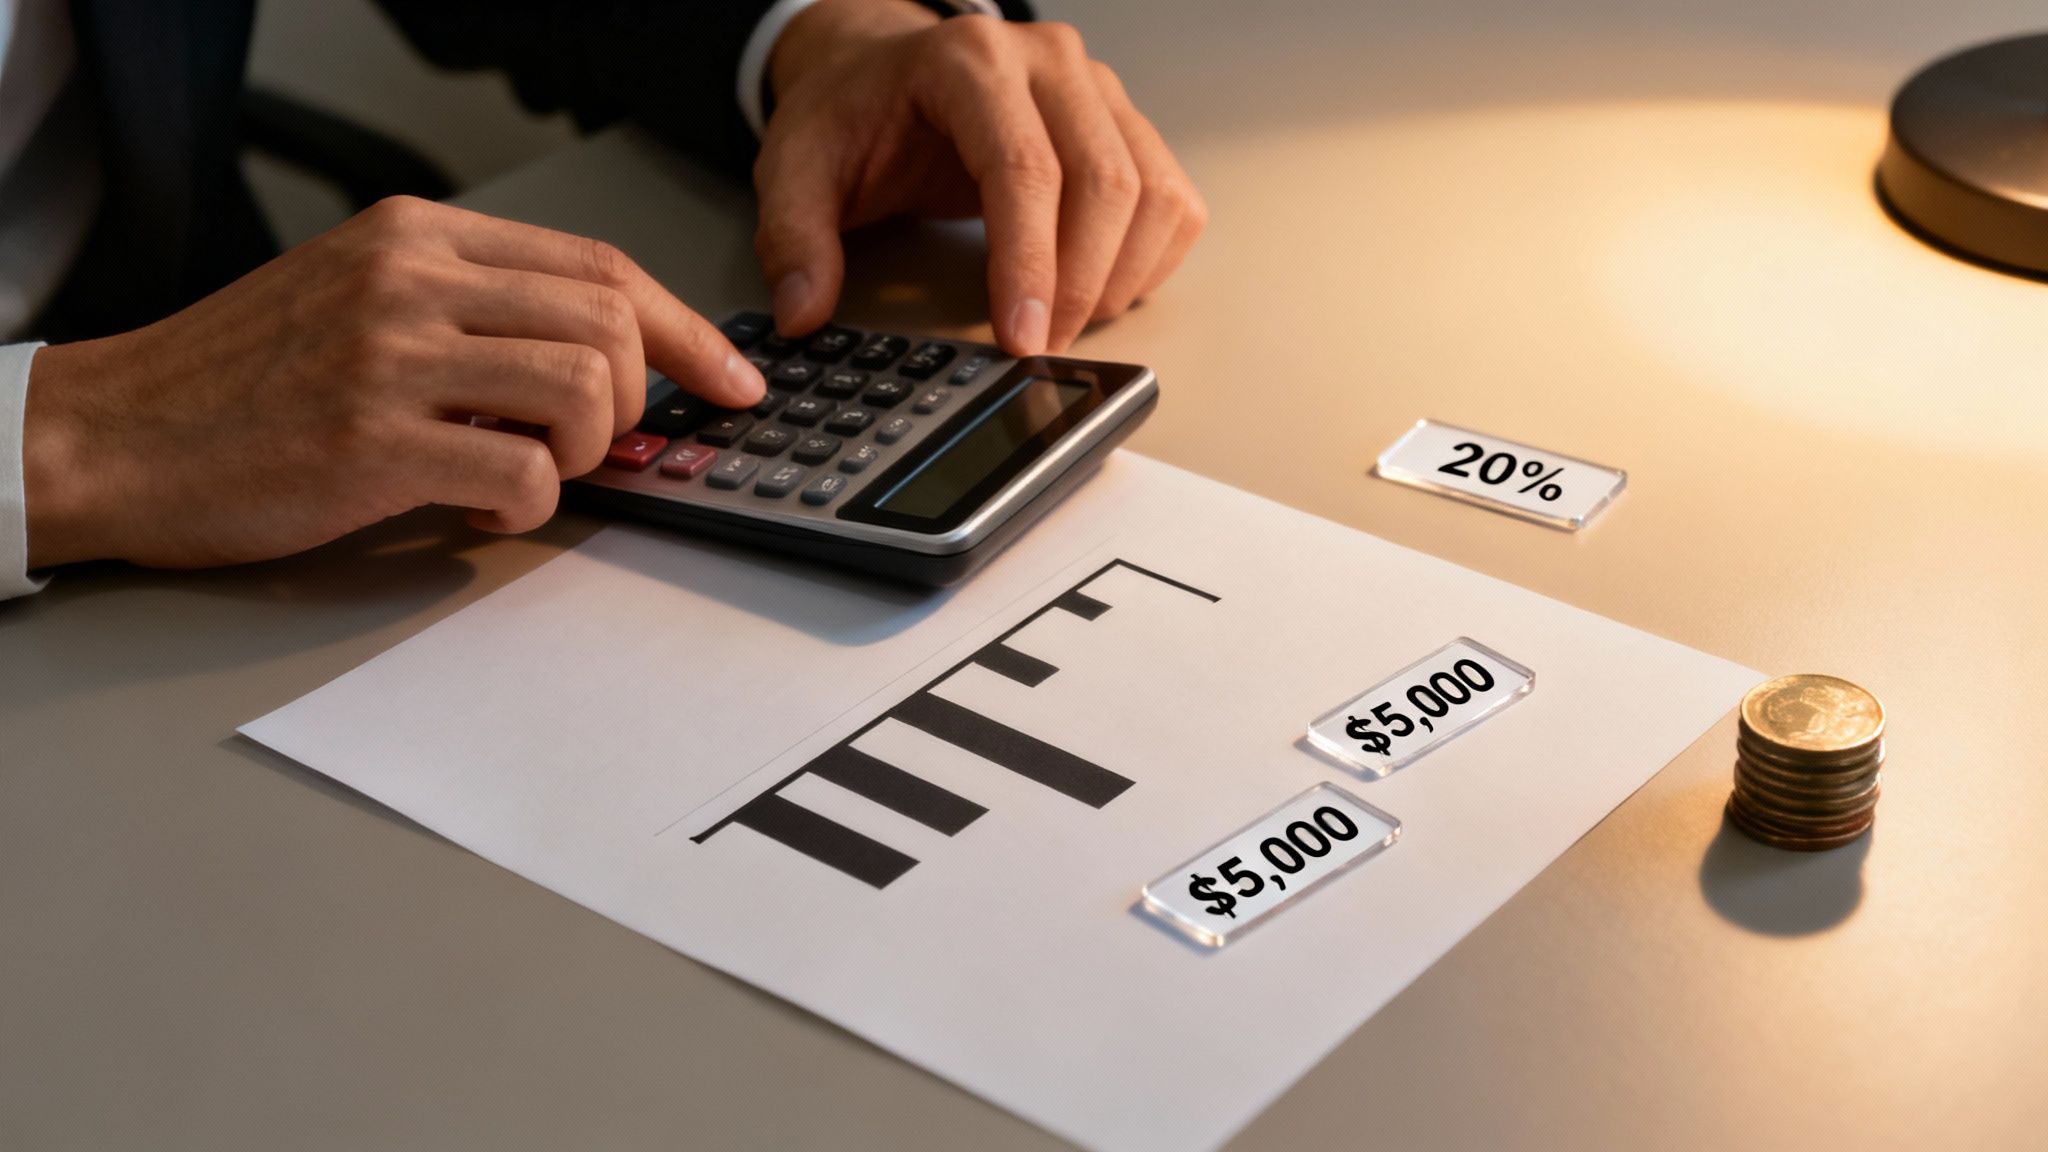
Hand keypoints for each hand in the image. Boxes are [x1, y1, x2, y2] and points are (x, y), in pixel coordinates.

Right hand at [22, 196, 763, 568]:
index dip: (686, 329)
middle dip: (642, 395)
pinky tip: (475, 509)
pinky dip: (527, 507)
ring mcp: (392, 356)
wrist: (116, 436)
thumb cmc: (242, 381)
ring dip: (584, 450)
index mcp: (416, 235)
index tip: (732, 379)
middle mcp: (412, 278)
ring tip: (522, 469)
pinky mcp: (373, 441)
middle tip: (604, 442)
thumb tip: (603, 362)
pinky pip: (526, 472)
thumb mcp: (358, 297)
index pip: (598, 263)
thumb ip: (473, 312)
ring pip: (587, 385)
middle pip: (612, 318)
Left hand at [757, 1, 1205, 353]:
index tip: (1021, 337)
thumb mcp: (796, 166)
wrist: (882, 70)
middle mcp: (1048, 63)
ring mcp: (1097, 89)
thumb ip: (793, 237)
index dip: (1030, 263)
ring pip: (1153, 192)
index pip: (1024, 168)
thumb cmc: (853, 114)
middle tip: (1040, 345)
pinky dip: (1150, 259)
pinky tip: (1103, 289)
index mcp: (969, 62)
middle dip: (1080, 283)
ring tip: (1068, 321)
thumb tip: (803, 311)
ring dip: (1121, 277)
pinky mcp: (1125, 122)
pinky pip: (1173, 199)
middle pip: (1105, 183)